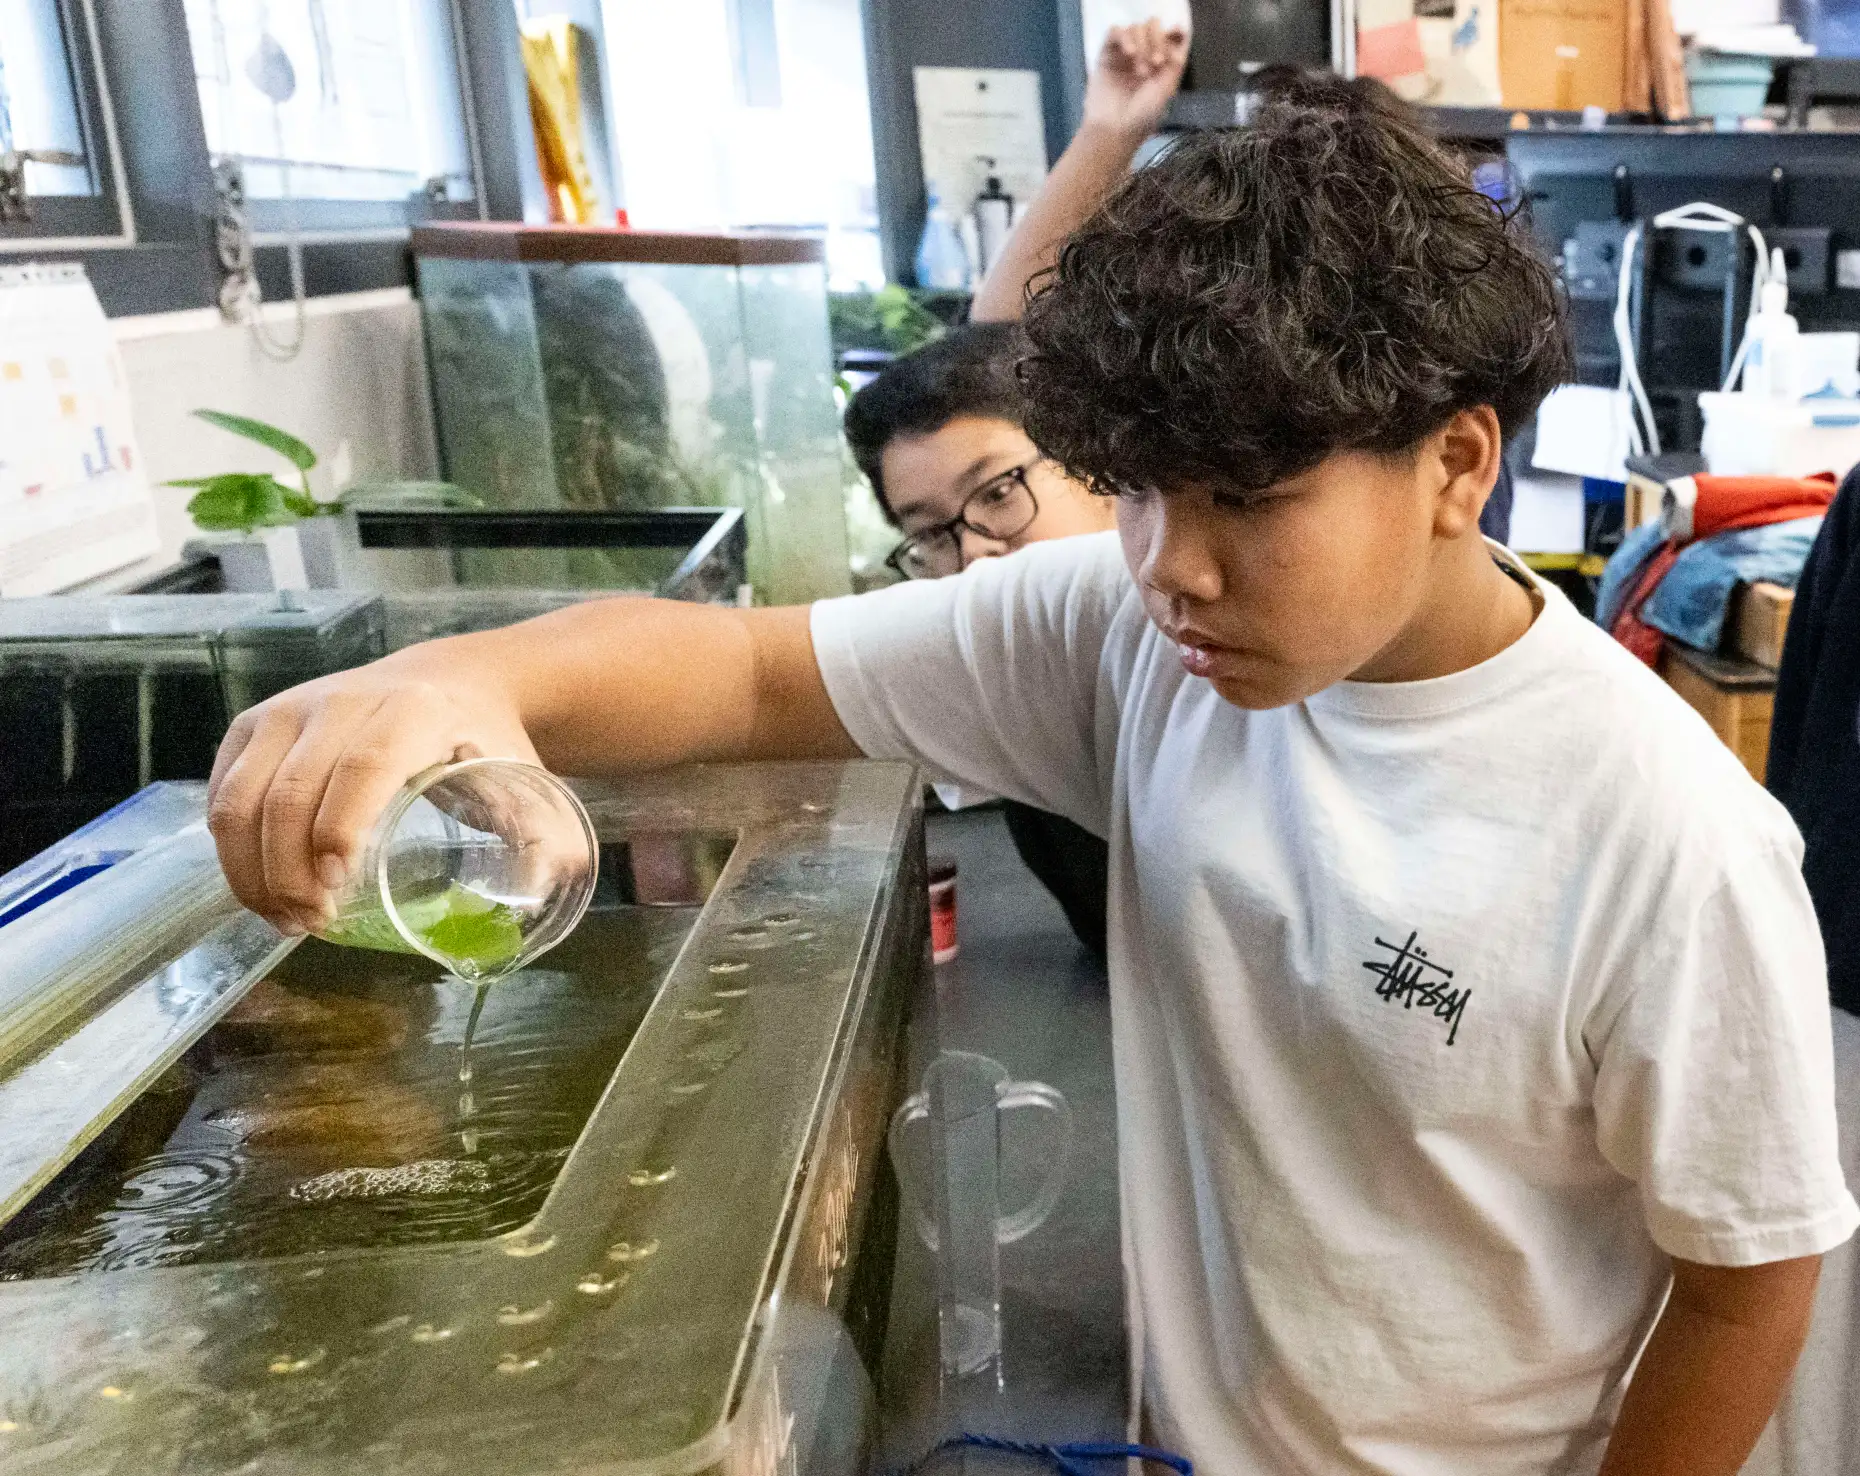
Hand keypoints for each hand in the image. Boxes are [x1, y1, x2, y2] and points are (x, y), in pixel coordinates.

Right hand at [206, 661, 539, 935]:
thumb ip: (547, 836)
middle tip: (312, 923)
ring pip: (241, 796)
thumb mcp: (525, 781)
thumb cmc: (483, 743)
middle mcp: (339, 700)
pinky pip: (223, 792)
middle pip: (290, 791)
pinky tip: (259, 888)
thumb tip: (545, 886)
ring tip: (285, 918)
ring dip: (250, 869)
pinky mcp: (253, 725)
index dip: (341, 828)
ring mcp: (288, 710)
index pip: (363, 768)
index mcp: (410, 710)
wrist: (446, 683)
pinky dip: (230, 848)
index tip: (338, 888)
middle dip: (289, 870)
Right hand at [1081, 20, 1189, 143]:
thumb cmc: (1142, 117)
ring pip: (1136, 29)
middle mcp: (1143, 55)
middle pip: (1153, 27)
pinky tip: (1129, 54)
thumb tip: (1179, 36)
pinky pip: (1115, 32)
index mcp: (1160, 63)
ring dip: (1142, 45)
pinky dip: (1124, 38)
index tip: (1176, 36)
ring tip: (1141, 71)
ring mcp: (1124, 55)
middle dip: (1157, 41)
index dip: (1173, 32)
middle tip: (1157, 64)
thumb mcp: (1167, 89)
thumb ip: (1175, 62)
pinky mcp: (1106, 55)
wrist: (1115, 130)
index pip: (1168, 36)